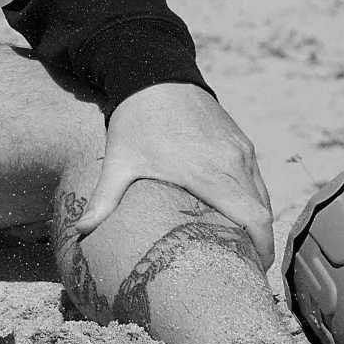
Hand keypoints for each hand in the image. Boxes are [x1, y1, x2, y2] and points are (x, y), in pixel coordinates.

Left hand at [76, 83, 274, 269]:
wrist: (156, 72)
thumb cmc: (137, 119)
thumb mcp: (119, 159)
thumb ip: (103, 199)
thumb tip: (79, 231)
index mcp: (210, 173)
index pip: (254, 218)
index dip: (262, 249)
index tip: (255, 271)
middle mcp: (233, 162)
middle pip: (264, 213)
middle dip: (261, 244)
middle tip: (246, 268)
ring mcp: (240, 150)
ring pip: (263, 195)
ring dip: (257, 222)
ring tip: (242, 247)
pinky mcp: (241, 141)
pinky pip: (256, 178)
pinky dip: (254, 200)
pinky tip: (237, 214)